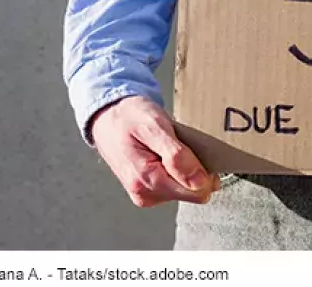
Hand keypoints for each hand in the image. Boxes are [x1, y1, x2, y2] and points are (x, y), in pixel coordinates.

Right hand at [89, 95, 219, 206]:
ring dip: (186, 167)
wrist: (107, 117)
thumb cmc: (128, 117)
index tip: (196, 150)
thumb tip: (199, 181)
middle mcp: (146, 194)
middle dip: (195, 169)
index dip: (205, 170)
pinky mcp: (149, 191)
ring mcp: (147, 194)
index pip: (197, 191)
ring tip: (170, 146)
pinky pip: (177, 185)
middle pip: (194, 192)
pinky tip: (167, 153)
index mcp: (147, 181)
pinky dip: (178, 169)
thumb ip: (176, 155)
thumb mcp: (154, 126)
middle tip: (181, 145)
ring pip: (187, 189)